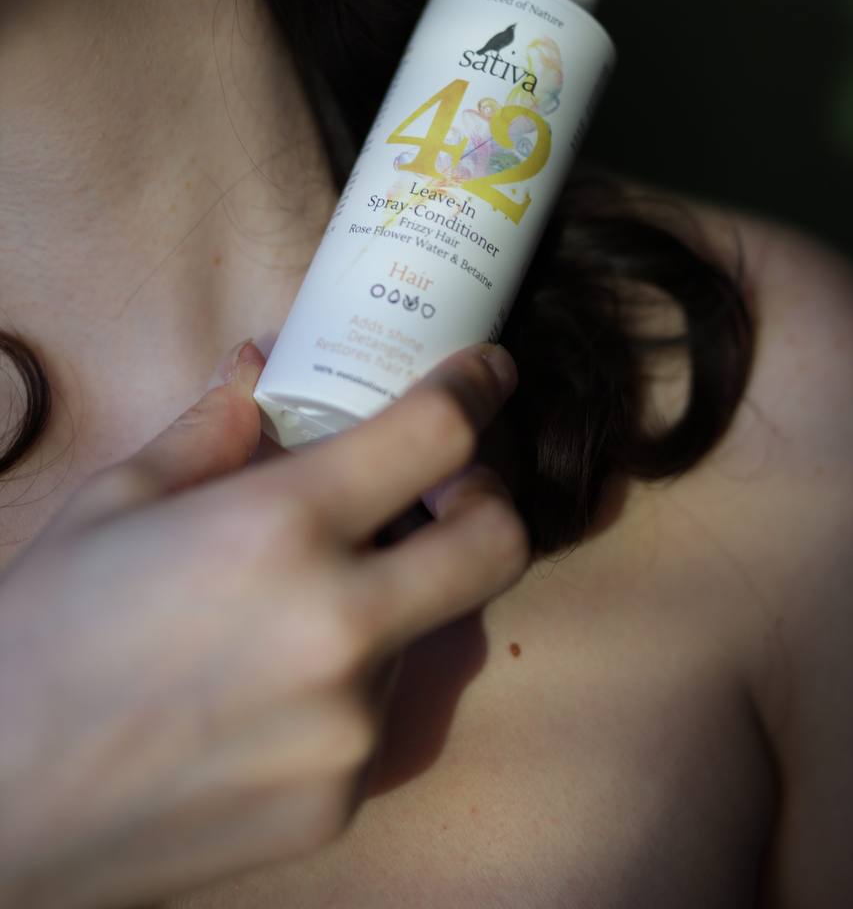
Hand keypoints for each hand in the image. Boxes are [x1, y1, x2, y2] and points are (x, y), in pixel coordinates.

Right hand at [0, 341, 527, 908]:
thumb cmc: (42, 631)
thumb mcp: (120, 500)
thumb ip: (216, 429)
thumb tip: (263, 369)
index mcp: (280, 527)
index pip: (439, 435)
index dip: (478, 388)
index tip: (488, 372)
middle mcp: (339, 626)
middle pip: (497, 543)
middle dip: (488, 500)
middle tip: (445, 491)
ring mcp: (349, 728)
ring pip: (423, 632)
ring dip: (388, 600)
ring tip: (292, 612)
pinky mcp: (338, 803)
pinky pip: (374, 716)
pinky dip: (345, 682)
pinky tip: (264, 692)